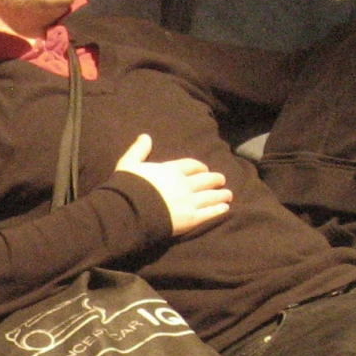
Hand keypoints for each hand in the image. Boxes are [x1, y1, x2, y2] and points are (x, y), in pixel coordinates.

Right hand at [116, 134, 231, 235]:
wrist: (130, 212)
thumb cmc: (127, 188)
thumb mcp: (128, 164)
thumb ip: (138, 150)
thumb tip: (145, 136)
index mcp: (171, 171)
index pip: (190, 166)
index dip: (199, 167)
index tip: (204, 169)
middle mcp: (184, 184)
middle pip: (205, 180)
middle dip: (215, 179)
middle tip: (221, 180)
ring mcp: (189, 202)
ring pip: (210, 196)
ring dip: (221, 195)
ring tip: (228, 195)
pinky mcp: (190, 219)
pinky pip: (209, 213)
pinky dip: (218, 210)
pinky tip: (224, 209)